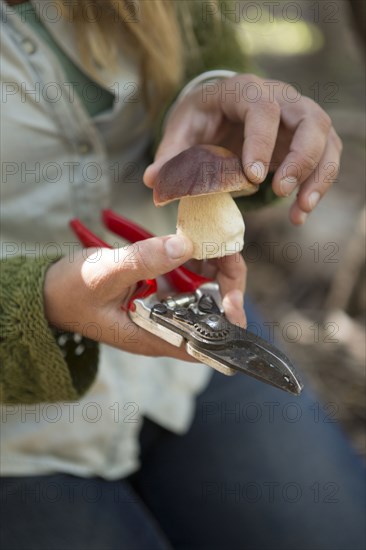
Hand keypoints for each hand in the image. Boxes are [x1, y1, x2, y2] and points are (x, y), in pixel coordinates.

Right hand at [44, 234, 246, 359]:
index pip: (204, 341)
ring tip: (213, 236)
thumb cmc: (70, 291)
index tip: (235, 298)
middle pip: (209, 309)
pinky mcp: (155, 288)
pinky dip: (191, 255)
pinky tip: (193, 237)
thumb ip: (143, 261)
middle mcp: (163, 323)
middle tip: (224, 246)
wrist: (47, 290)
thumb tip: (185, 245)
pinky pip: (183, 274)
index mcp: (153, 335)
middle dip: (223, 280)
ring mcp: (160, 305)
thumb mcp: (105, 274)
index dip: (226, 322)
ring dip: (210, 263)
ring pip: (200, 288)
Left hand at [144, 74, 342, 224]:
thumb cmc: (202, 119)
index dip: (261, 141)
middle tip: (281, 191)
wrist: (222, 111)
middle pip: (309, 119)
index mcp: (244, 92)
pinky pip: (326, 157)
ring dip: (318, 175)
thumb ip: (170, 155)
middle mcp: (279, 98)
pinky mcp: (307, 138)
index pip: (262, 109)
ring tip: (299, 209)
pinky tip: (299, 212)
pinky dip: (318, 185)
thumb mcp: (181, 131)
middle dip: (301, 158)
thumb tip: (152, 180)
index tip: (253, 177)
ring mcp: (298, 117)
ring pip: (325, 138)